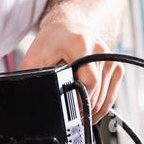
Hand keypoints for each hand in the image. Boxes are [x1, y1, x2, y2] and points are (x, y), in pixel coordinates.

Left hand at [20, 5, 121, 122]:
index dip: (80, 101)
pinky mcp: (115, 65)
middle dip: (84, 108)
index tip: (72, 114)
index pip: (89, 81)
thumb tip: (27, 98)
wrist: (68, 26)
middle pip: (96, 91)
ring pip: (105, 96)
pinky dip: (102, 105)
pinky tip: (91, 108)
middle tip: (71, 116)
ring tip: (78, 112)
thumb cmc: (51, 42)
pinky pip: (112, 93)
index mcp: (80, 45)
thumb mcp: (35, 57)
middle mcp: (99, 50)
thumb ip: (31, 76)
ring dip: (93, 109)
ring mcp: (109, 58)